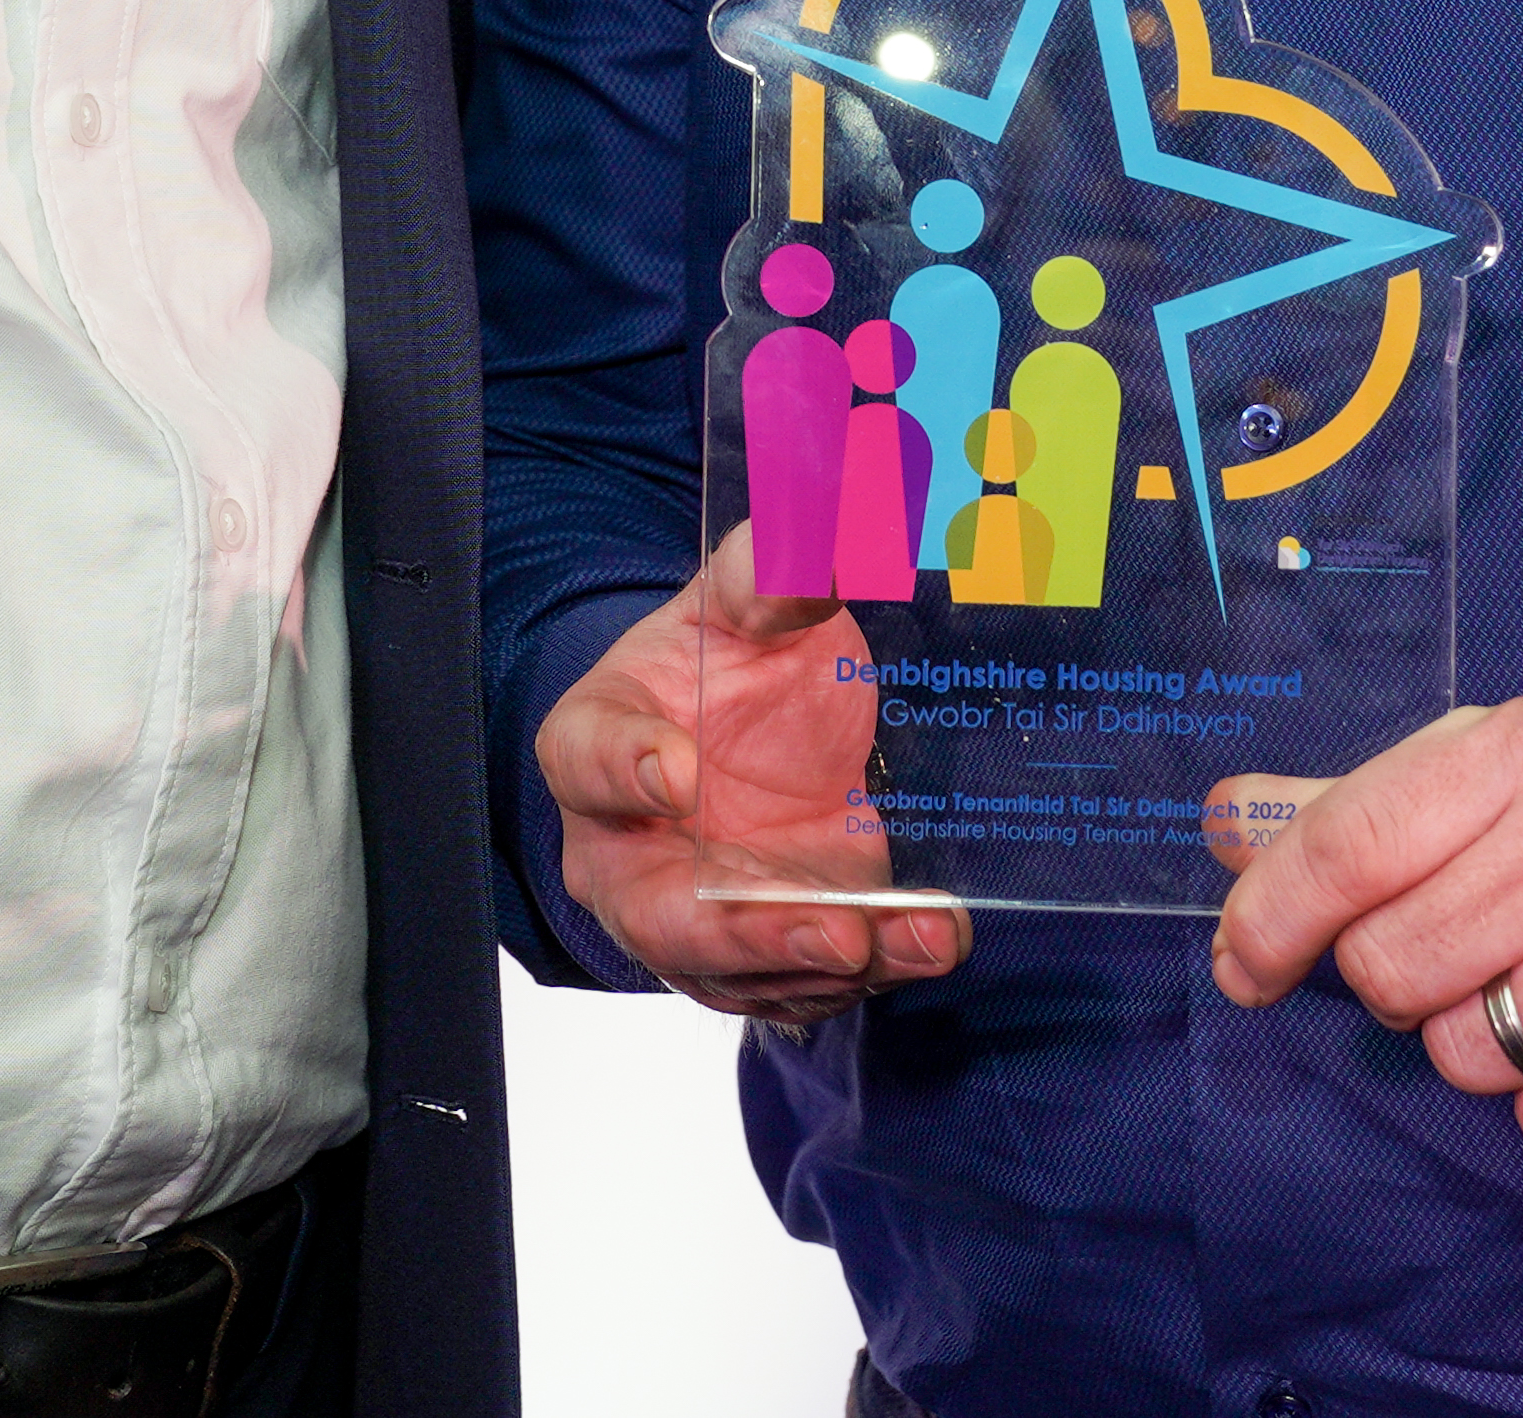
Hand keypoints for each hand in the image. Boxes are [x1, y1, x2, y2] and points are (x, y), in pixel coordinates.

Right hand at [533, 530, 969, 1029]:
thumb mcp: (744, 603)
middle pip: (661, 914)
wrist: (757, 724)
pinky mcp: (768, 952)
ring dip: (833, 961)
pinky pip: (809, 980)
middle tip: (829, 928)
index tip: (680, 770)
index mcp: (596, 742)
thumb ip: (771, 577)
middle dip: (747, 932)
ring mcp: (696, 916)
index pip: (590, 758)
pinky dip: (876, 964)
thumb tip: (828, 541)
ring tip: (915, 936)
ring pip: (747, 968)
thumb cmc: (727, 660)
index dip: (626, 768)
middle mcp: (628, 851)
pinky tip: (932, 938)